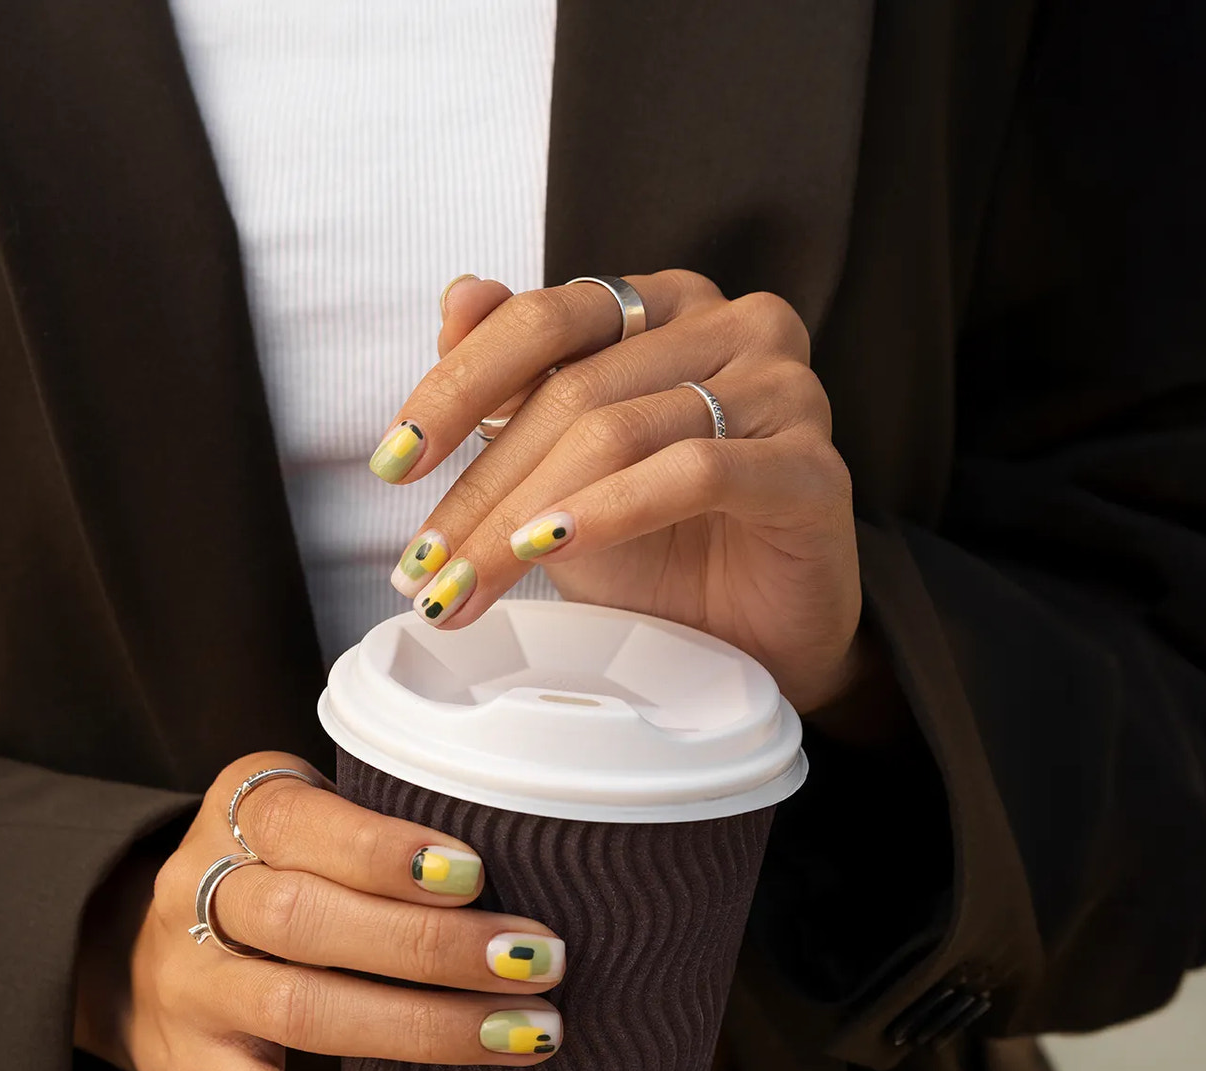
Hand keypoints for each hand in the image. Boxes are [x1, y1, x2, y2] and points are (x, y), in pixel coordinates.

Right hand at [73, 753, 568, 1070]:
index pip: (297, 823)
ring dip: (424, 1028)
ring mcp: (191, 993)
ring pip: (300, 1012)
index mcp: (237, 812)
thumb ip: (381, 827)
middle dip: (430, 946)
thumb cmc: (276, 874)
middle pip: (302, 920)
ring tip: (523, 1035)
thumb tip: (529, 863)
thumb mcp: (306, 818)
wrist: (134, 954)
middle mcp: (195, 894)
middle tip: (535, 962)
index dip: (382, 851)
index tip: (474, 873)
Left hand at [372, 271, 863, 713]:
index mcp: (667, 305)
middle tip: (417, 567)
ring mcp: (785, 390)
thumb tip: (458, 297)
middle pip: (574, 389)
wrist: (757, 639)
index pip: (547, 318)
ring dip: (520, 518)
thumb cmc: (659, 546)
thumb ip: (515, 380)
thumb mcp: (560, 465)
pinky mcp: (815, 469)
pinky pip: (695, 473)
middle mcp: (735, 326)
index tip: (391, 461)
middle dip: (479, 488)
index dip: (459, 384)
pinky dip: (610, 512)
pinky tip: (548, 548)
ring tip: (461, 586)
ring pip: (621, 432)